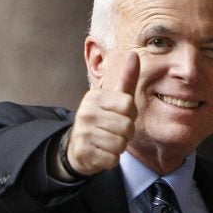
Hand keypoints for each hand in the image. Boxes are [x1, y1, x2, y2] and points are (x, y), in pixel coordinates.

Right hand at [66, 51, 139, 175]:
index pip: (128, 104)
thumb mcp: (114, 97)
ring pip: (120, 143)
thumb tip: (134, 53)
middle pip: (127, 125)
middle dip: (126, 132)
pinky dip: (111, 158)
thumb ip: (127, 78)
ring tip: (107, 140)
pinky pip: (112, 158)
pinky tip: (101, 151)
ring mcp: (83, 132)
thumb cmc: (103, 118)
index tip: (120, 114)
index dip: (130, 113)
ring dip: (119, 146)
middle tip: (113, 130)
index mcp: (95, 96)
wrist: (78, 145)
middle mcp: (86, 112)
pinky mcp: (83, 152)